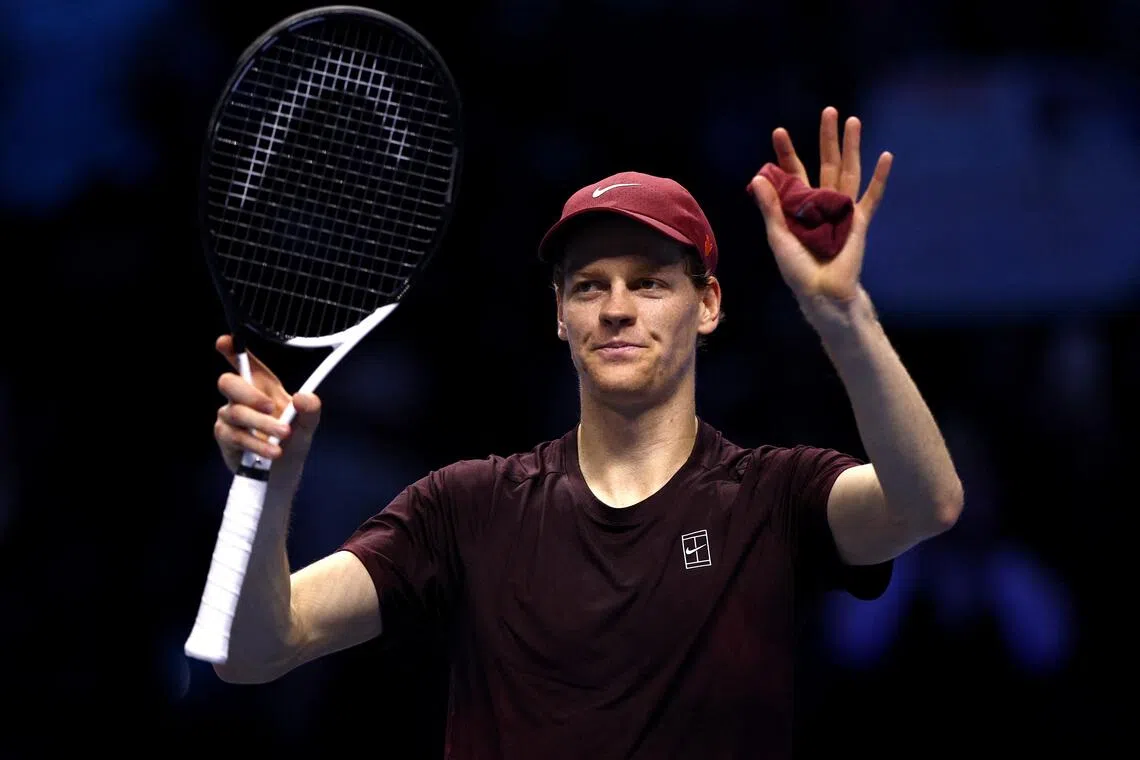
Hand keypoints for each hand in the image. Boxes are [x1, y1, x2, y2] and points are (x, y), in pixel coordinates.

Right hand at [213, 335, 321, 473]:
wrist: (283, 471)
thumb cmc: (293, 440)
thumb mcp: (309, 424)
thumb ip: (311, 409)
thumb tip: (302, 397)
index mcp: (263, 387)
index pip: (245, 363)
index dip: (232, 350)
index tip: (225, 341)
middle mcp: (242, 398)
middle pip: (228, 382)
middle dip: (249, 393)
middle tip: (272, 406)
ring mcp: (230, 417)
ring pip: (236, 413)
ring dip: (262, 424)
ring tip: (284, 435)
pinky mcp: (226, 438)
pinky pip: (235, 436)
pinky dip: (256, 444)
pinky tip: (273, 452)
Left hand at [748, 106, 891, 305]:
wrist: (822, 291)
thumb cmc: (797, 267)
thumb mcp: (777, 235)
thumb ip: (770, 207)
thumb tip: (757, 176)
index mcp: (799, 205)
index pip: (793, 171)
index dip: (787, 152)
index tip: (779, 131)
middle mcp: (822, 202)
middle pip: (826, 163)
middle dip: (827, 138)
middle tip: (829, 110)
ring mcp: (843, 209)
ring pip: (849, 171)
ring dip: (852, 147)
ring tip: (853, 121)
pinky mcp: (860, 220)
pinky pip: (872, 196)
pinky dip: (880, 178)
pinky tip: (886, 156)